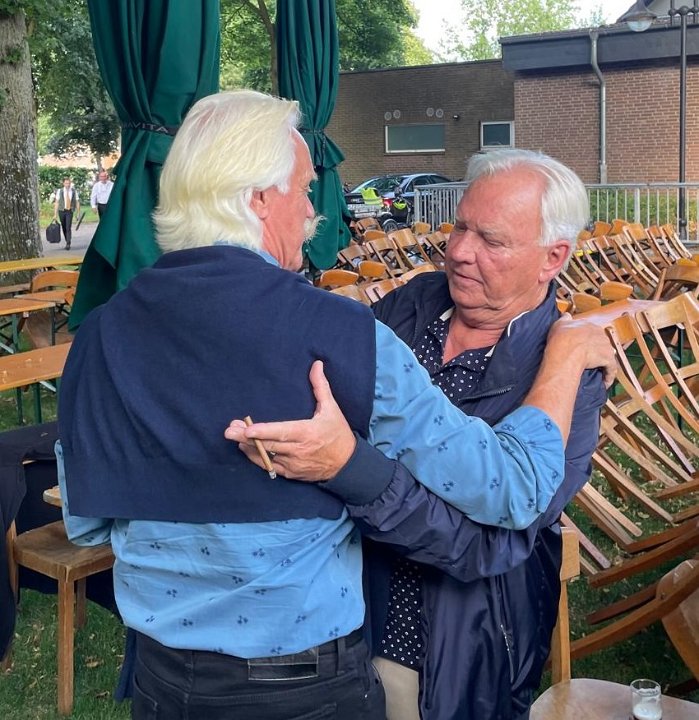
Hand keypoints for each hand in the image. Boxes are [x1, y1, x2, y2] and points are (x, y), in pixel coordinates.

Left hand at [224, 360, 356, 480]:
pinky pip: (269, 467)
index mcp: (307, 433)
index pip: (282, 432)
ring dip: (248, 447)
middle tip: (229, 431)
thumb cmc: (337, 433)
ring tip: (234, 436)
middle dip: (246, 438)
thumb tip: (316, 364)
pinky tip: (246, 448)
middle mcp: (298, 450)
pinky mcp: (290, 473)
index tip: (248, 430)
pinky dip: (256, 458)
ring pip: (265, 457)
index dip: (264, 432)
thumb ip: (320, 386)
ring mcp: (293, 464)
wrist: (346, 464)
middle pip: (268, 445)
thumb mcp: (331, 409)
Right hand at [546, 313, 616, 387]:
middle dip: (598, 351)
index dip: (587, 341)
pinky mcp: (608, 360)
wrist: (566, 352)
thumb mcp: (559, 324)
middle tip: (590, 360)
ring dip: (604, 364)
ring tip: (598, 372)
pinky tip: (604, 383)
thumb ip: (564, 319)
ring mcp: (606, 347)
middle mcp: (600, 334)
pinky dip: (608, 376)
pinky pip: (610, 370)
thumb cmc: (561, 340)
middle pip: (602, 343)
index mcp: (589, 326)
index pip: (592, 332)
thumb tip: (566, 315)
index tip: (583, 347)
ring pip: (608, 356)